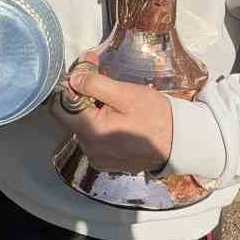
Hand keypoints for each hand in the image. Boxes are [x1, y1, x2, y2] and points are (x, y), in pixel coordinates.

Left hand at [51, 68, 173, 173]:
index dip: (68, 88)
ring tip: (115, 104)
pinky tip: (117, 121)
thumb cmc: (155, 115)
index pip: (59, 108)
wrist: (179, 142)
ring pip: (82, 128)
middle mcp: (89, 149)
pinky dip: (100, 128)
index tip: (84, 76)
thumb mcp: (126, 93)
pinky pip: (93, 141)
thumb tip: (72, 79)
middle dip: (82, 98)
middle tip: (104, 84)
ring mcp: (97, 158)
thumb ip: (96, 85)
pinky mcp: (105, 163)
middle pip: (71, 118)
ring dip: (91, 113)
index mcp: (91, 131)